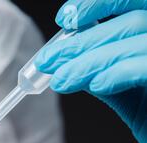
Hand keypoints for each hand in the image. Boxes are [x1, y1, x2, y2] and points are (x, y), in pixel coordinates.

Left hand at [35, 0, 146, 142]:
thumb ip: (104, 68)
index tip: (66, 19)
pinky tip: (96, 85)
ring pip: (134, 36)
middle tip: (48, 62)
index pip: (133, 2)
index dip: (97, 4)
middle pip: (130, 21)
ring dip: (88, 60)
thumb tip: (66, 57)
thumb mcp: (127, 90)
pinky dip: (117, 71)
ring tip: (61, 80)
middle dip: (81, 42)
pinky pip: (146, 66)